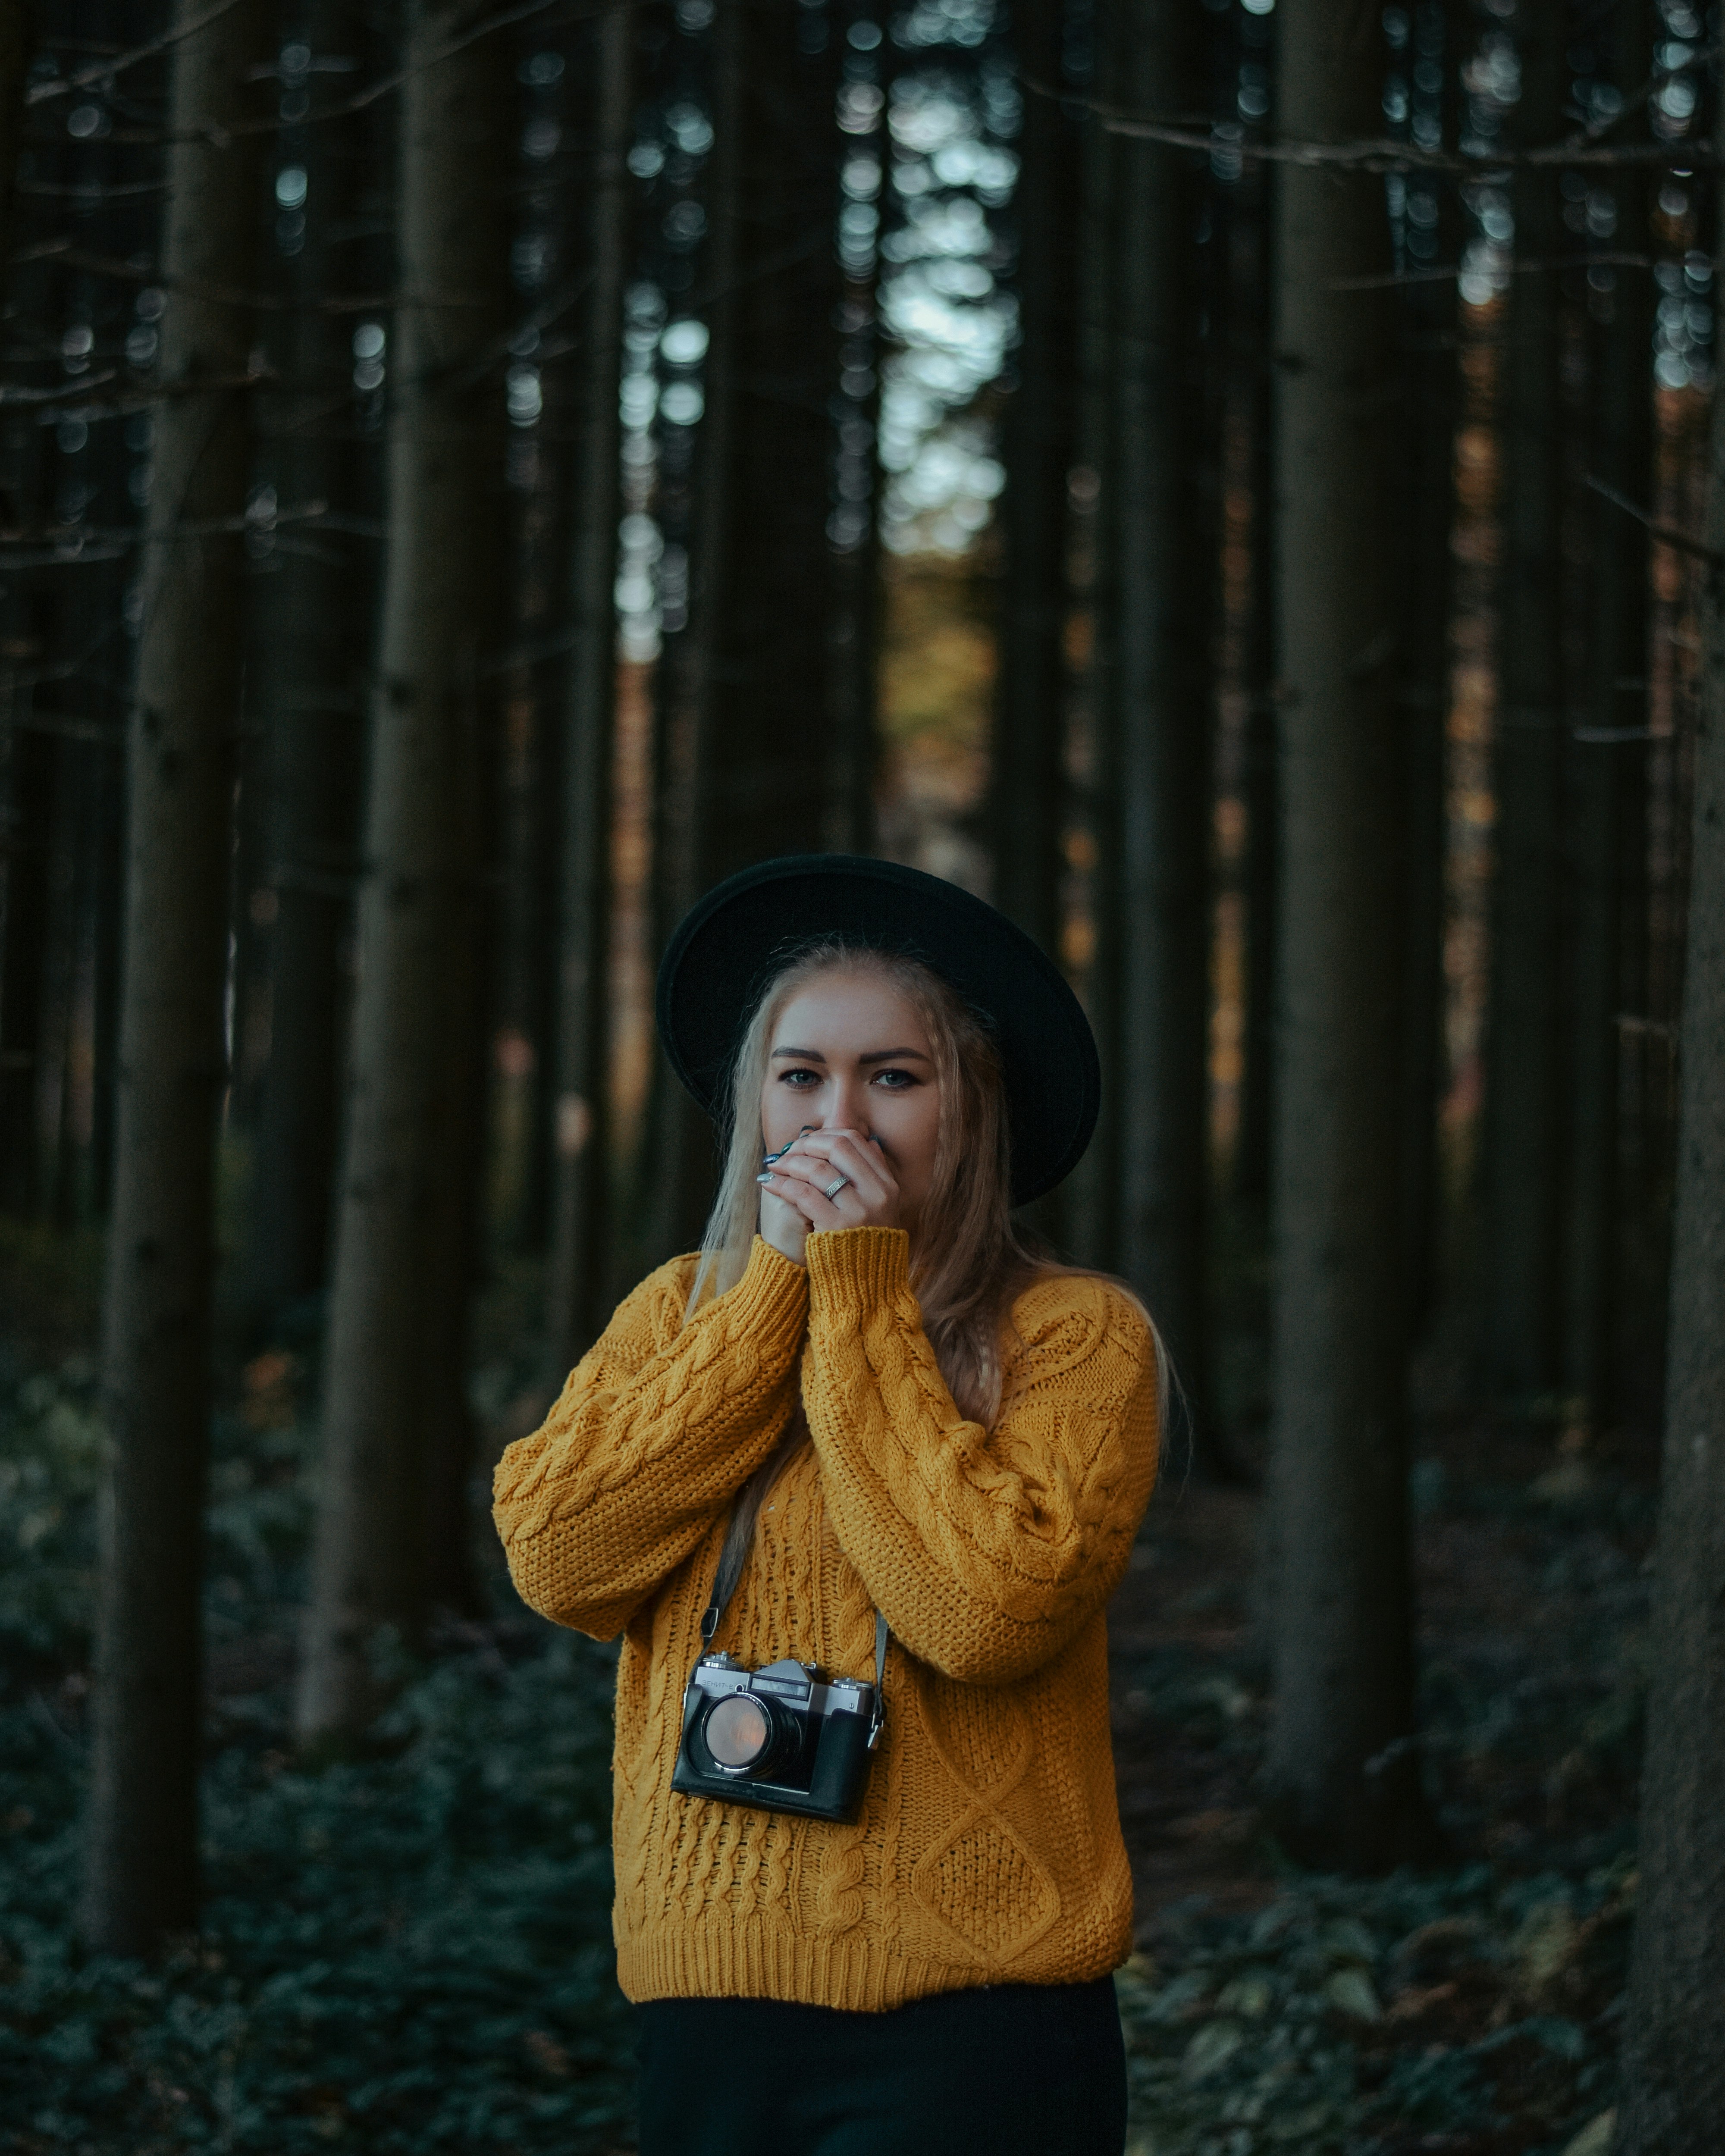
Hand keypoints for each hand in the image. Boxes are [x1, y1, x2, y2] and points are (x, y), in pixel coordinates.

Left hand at [756, 1127, 900, 1264]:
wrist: (865, 1288)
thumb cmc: (864, 1246)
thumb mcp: (880, 1208)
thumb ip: (874, 1175)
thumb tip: (869, 1140)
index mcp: (888, 1185)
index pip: (856, 1141)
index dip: (826, 1135)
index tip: (807, 1142)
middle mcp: (878, 1194)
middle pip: (838, 1147)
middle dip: (807, 1144)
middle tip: (788, 1151)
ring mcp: (859, 1210)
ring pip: (818, 1168)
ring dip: (790, 1163)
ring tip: (775, 1166)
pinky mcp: (837, 1226)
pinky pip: (804, 1192)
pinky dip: (782, 1184)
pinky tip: (769, 1183)